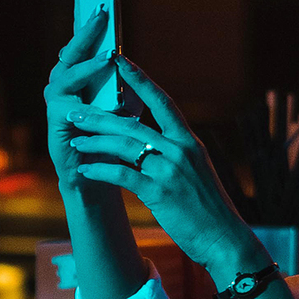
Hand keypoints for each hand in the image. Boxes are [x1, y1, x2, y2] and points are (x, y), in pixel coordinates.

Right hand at [44, 8, 117, 198]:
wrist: (96, 172)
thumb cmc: (110, 136)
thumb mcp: (119, 103)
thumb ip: (119, 82)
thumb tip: (126, 59)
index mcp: (77, 77)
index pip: (83, 44)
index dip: (90, 24)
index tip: (103, 3)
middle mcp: (62, 85)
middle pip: (70, 52)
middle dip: (85, 33)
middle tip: (101, 14)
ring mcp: (56, 103)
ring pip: (67, 76)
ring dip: (87, 65)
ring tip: (107, 57)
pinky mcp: (56, 123)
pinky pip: (69, 106)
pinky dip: (86, 100)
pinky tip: (102, 97)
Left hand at [62, 55, 250, 271]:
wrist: (223, 237)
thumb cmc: (208, 208)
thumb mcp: (196, 172)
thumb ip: (175, 154)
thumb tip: (152, 144)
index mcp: (188, 142)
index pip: (162, 102)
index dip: (140, 80)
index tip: (120, 61)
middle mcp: (180, 150)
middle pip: (133, 124)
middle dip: (100, 116)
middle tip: (76, 110)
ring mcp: (169, 170)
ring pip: (124, 146)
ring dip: (95, 142)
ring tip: (75, 140)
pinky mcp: (159, 193)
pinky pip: (123, 175)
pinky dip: (101, 171)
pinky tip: (85, 170)